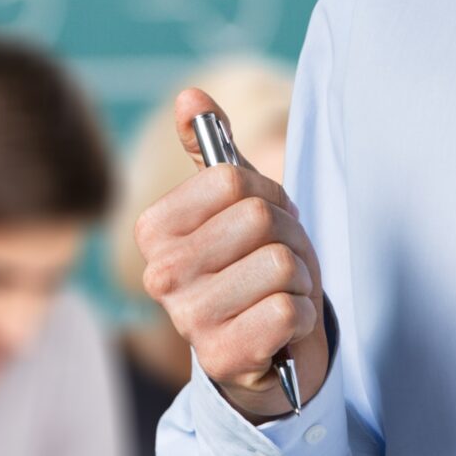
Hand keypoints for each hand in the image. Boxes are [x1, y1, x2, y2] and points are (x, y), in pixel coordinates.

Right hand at [135, 89, 330, 420]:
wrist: (265, 347)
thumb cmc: (250, 264)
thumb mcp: (235, 203)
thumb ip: (211, 147)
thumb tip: (190, 97)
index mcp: (154, 230)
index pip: (231, 179)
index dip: (266, 195)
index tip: (261, 222)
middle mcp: (161, 275)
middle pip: (260, 218)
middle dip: (288, 237)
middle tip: (278, 262)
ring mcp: (188, 320)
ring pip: (280, 265)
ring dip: (299, 279)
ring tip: (280, 294)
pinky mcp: (223, 358)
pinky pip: (289, 311)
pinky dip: (302, 317)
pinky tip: (282, 328)